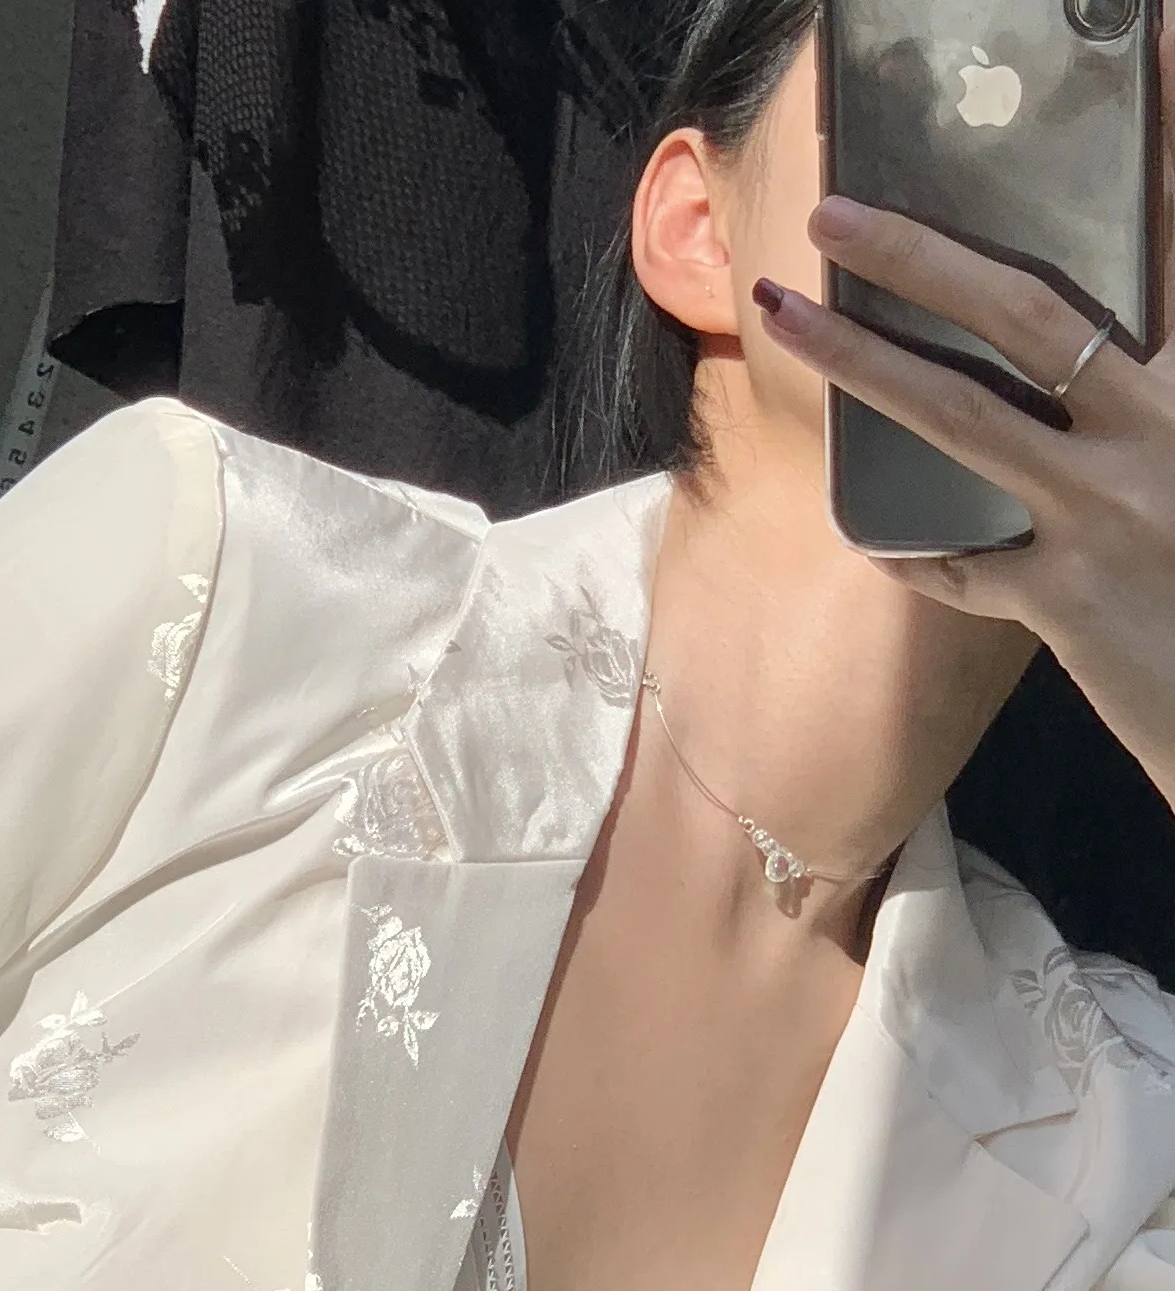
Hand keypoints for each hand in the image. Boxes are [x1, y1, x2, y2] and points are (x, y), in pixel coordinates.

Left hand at [754, 26, 1174, 798]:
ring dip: (863, 360)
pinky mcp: (1071, 602)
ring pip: (963, 419)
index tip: (1138, 35)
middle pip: (1029, 312)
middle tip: (837, 214)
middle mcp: (1167, 426)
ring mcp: (1113, 513)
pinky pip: (961, 565)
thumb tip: (1099, 352)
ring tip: (785, 314)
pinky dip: (916, 550)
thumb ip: (1152, 394)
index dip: (1151, 133)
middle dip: (923, 255)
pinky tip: (873, 534)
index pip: (1168, 234)